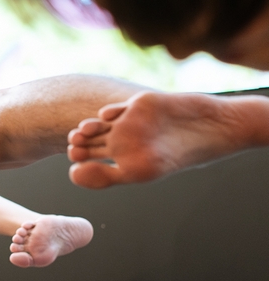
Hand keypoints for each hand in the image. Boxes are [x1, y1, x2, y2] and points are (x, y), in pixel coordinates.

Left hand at [67, 91, 244, 187]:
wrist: (207, 130)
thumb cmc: (174, 156)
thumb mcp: (137, 172)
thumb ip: (105, 176)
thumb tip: (72, 174)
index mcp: (119, 157)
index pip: (88, 157)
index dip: (78, 157)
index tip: (76, 158)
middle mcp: (120, 139)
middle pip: (88, 140)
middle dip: (78, 142)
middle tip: (76, 145)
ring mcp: (127, 121)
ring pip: (96, 123)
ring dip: (86, 127)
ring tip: (83, 132)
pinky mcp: (136, 104)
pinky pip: (114, 108)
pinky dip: (107, 113)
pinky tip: (106, 119)